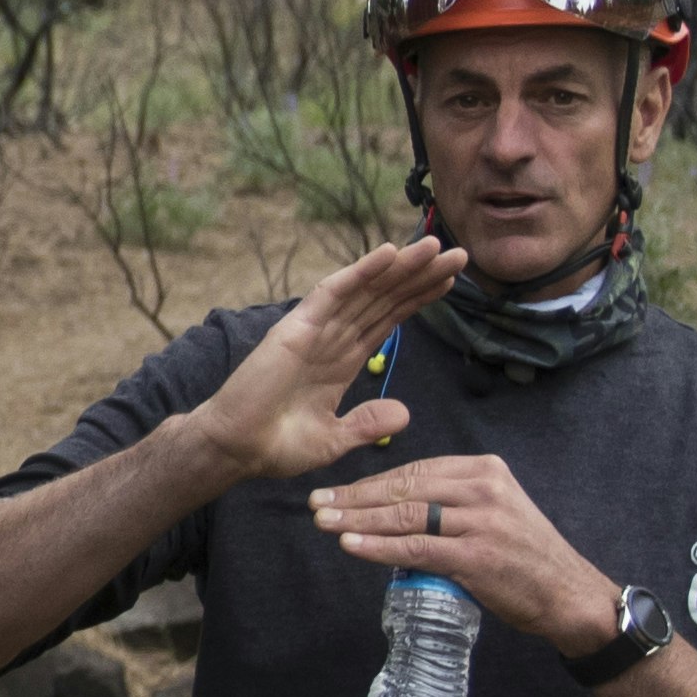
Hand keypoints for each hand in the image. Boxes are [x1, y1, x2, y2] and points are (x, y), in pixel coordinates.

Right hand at [177, 236, 463, 484]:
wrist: (238, 450)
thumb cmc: (276, 446)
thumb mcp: (334, 440)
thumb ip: (367, 424)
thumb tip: (405, 413)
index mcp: (341, 361)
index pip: (387, 320)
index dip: (418, 298)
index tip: (451, 281)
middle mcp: (331, 338)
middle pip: (384, 298)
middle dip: (420, 276)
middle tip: (459, 254)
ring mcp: (314, 329)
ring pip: (365, 290)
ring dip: (400, 267)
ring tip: (434, 246)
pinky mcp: (297, 327)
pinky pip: (333, 293)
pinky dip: (361, 272)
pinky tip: (389, 254)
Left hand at [303, 449, 619, 653]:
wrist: (568, 594)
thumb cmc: (523, 557)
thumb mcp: (493, 512)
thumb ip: (450, 504)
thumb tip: (393, 510)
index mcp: (484, 471)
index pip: (414, 471)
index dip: (370, 482)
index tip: (338, 491)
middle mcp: (482, 489)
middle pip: (404, 488)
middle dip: (355, 497)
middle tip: (318, 504)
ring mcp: (480, 522)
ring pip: (404, 516)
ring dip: (358, 520)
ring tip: (324, 522)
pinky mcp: (475, 555)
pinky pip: (416, 547)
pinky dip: (378, 546)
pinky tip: (351, 544)